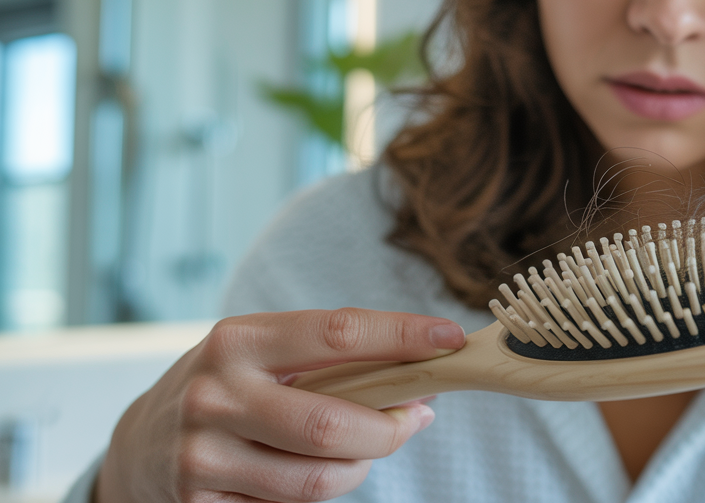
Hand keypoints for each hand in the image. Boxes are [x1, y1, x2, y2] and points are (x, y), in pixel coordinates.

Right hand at [96, 308, 465, 502]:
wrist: (138, 444)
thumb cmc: (226, 387)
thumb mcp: (263, 354)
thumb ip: (332, 362)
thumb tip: (422, 382)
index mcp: (238, 341)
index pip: (338, 333)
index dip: (403, 336)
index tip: (450, 338)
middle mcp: (217, 395)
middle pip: (333, 424)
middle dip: (391, 428)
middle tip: (414, 418)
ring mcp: (204, 455)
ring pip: (320, 479)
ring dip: (362, 466)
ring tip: (363, 447)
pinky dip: (320, 493)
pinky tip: (310, 470)